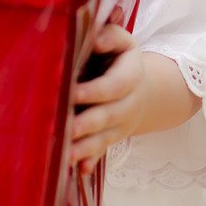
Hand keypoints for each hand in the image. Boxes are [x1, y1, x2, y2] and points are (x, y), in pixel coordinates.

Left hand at [70, 23, 146, 174]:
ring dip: (86, 148)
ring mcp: (121, 124)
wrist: (139, 87)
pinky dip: (91, 160)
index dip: (95, 91)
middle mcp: (128, 104)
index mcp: (131, 77)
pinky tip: (80, 170)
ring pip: (105, 138)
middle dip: (88, 124)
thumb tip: (95, 39)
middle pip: (109, 116)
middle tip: (68, 128)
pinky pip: (102, 150)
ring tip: (66, 156)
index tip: (73, 92)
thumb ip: (109, 35)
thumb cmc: (119, 58)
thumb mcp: (122, 41)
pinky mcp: (111, 137)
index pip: (114, 86)